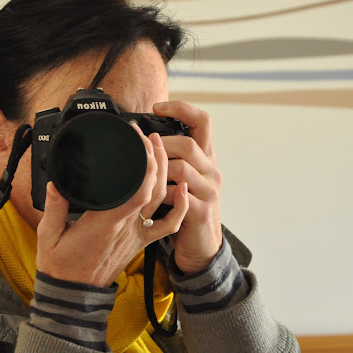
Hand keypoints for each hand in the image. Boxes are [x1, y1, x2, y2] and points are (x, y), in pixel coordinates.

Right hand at [36, 127, 188, 287]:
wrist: (74, 295)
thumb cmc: (61, 265)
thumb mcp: (48, 234)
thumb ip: (53, 207)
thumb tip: (54, 182)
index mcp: (105, 222)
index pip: (137, 189)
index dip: (145, 162)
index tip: (138, 139)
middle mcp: (127, 227)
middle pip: (154, 188)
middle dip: (157, 158)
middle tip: (150, 136)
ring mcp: (137, 234)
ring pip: (162, 200)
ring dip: (166, 173)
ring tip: (160, 149)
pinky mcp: (141, 242)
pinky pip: (168, 226)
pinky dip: (180, 207)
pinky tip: (182, 189)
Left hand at [153, 101, 222, 274]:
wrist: (201, 245)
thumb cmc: (184, 207)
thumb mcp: (182, 178)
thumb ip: (171, 158)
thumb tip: (142, 137)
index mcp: (205, 158)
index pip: (202, 121)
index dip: (181, 109)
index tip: (158, 107)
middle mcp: (210, 170)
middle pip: (188, 144)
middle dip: (160, 145)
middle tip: (142, 151)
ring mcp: (209, 190)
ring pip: (182, 169)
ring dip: (158, 171)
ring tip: (144, 176)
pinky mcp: (202, 210)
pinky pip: (179, 197)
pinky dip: (162, 196)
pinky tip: (152, 200)